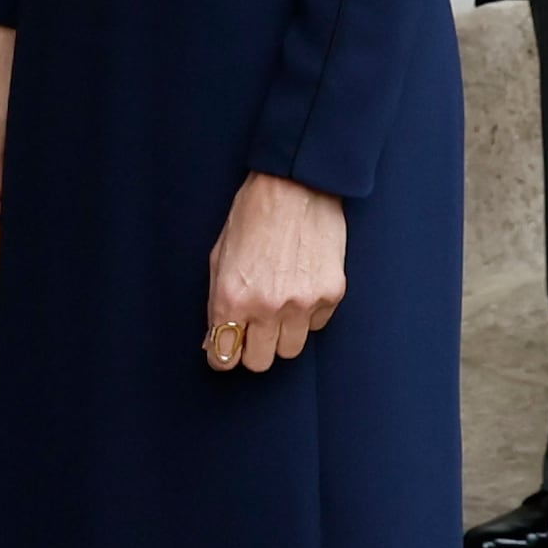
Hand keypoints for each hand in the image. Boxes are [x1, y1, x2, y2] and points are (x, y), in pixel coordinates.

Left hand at [202, 172, 345, 374]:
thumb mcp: (219, 259)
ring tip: (280, 306)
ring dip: (282, 335)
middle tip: (254, 327)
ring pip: (290, 350)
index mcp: (232, 298)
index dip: (223, 356)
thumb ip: (217, 304)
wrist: (296, 185)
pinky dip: (308, 314)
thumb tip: (215, 341)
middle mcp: (266, 307)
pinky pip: (316, 325)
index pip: (225, 359)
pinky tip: (301, 286)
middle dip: (253, 348)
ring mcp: (302, 303)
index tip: (227, 349)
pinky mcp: (331, 294)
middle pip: (259, 362)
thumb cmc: (252, 216)